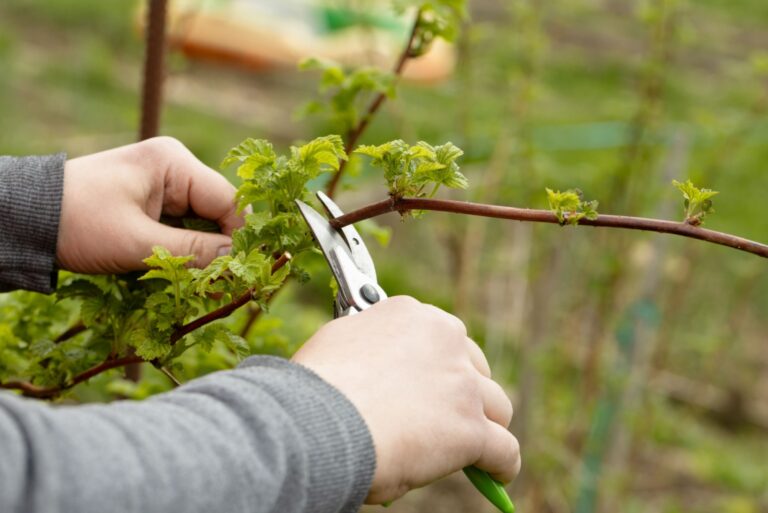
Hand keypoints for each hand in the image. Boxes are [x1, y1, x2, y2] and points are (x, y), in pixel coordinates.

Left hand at [57, 137, 243, 273]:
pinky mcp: (150, 205)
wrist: (25, 220)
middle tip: (223, 285)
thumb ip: (193, 252)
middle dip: (220, 248)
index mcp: (173, 163)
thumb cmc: (78, 223)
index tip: (244, 272)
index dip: (240, 237)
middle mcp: (173, 169)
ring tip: (203, 285)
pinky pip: (182, 229)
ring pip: (201, 224)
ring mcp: (162, 187)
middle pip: (217, 212)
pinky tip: (184, 275)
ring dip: (202, 254)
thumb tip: (238, 263)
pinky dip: (184, 252)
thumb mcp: (138, 242)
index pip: (227, 200)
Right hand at [291, 296, 520, 503]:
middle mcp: (444, 339)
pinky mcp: (470, 428)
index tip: (429, 384)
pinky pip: (504, 448)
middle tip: (448, 414)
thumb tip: (376, 381)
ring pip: (495, 406)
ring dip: (486, 424)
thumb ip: (370, 353)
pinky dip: (502, 464)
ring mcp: (461, 384)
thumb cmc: (316, 388)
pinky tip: (497, 474)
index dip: (435, 366)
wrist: (319, 419)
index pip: (440, 337)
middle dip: (465, 390)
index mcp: (410, 314)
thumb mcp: (342, 346)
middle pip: (474, 367)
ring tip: (480, 445)